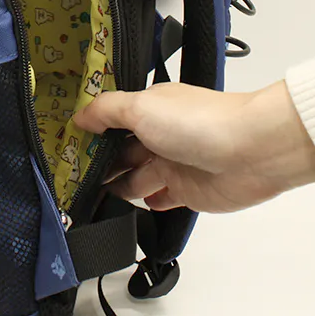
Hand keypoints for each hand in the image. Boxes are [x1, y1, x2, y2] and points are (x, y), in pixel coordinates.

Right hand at [71, 80, 314, 213]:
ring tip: (89, 199)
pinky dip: (148, 203)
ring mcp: (173, 164)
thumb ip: (107, 111)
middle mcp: (158, 135)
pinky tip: (132, 208)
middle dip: (98, 164)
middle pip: (120, 153)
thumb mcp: (142, 107)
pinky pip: (161, 198)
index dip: (89, 133)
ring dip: (117, 187)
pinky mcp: (188, 191)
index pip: (110, 120)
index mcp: (148, 109)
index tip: (62, 147)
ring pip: (135, 178)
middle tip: (67, 180)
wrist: (252, 150)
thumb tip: (79, 116)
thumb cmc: (199, 122)